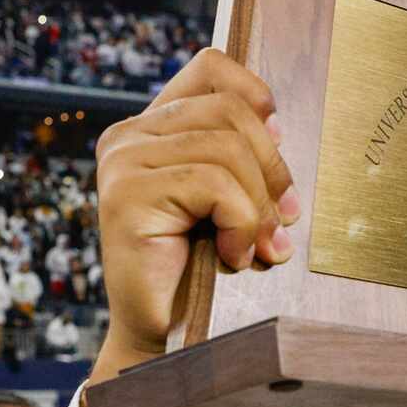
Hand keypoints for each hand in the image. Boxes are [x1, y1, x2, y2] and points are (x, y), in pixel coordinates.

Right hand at [91, 50, 295, 366]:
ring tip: (259, 246)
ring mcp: (122, 163)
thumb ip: (240, 156)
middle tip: (284, 219)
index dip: (254, 93)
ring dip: (257, 204)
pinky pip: (213, 184)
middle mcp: (128, 136)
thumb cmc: (200, 271)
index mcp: (152, 128)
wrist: (164, 338)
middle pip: (230, 111)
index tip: (280, 138)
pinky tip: (233, 255)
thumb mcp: (228, 200)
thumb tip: (279, 125)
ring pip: (226, 148)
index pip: (210, 68)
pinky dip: (240, 222)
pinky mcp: (126, 195)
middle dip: (271, 167)